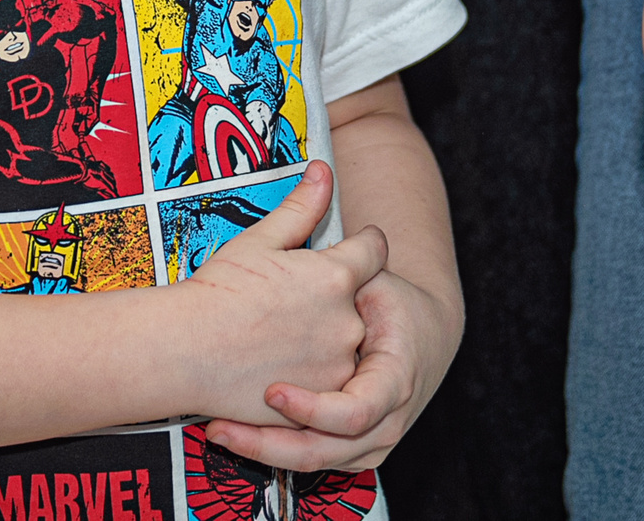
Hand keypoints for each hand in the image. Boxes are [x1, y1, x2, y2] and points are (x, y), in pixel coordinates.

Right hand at [184, 163, 384, 421]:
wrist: (183, 350)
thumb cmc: (217, 292)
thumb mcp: (259, 239)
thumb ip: (302, 206)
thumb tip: (324, 171)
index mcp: (336, 277)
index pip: (375, 251)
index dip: (365, 244)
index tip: (359, 245)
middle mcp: (347, 322)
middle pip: (358, 301)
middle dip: (335, 297)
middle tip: (293, 298)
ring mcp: (336, 366)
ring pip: (344, 343)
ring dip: (326, 336)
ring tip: (280, 332)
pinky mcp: (320, 400)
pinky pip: (328, 380)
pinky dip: (312, 371)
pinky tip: (278, 360)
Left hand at [203, 266, 459, 472]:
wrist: (424, 339)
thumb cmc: (392, 304)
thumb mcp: (374, 277)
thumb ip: (349, 249)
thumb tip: (321, 181)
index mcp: (395, 378)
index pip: (353, 412)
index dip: (311, 407)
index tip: (271, 392)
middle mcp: (387, 420)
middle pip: (323, 450)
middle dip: (269, 441)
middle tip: (221, 425)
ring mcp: (371, 442)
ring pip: (311, 462)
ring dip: (262, 450)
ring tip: (218, 430)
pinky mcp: (354, 453)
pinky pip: (309, 461)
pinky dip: (272, 452)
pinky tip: (236, 435)